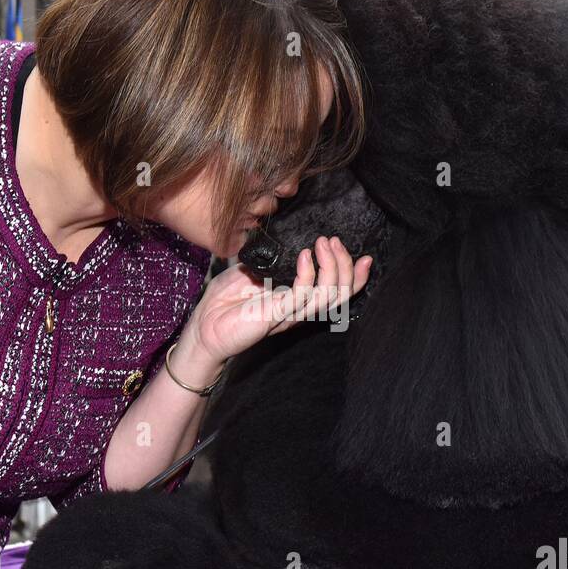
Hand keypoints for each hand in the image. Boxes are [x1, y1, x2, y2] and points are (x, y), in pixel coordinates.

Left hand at [176, 236, 371, 379]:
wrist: (203, 328)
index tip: (365, 256)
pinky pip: (303, 295)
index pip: (338, 292)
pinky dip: (308, 273)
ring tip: (323, 243)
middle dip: (346, 264)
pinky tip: (303, 255)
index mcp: (299, 302)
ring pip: (330, 296)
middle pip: (341, 294)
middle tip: (333, 241)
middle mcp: (300, 310)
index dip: (356, 276)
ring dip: (332, 266)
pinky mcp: (276, 316)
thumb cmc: (224, 302)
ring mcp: (290, 314)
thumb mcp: (251, 272)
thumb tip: (286, 241)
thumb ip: (273, 261)